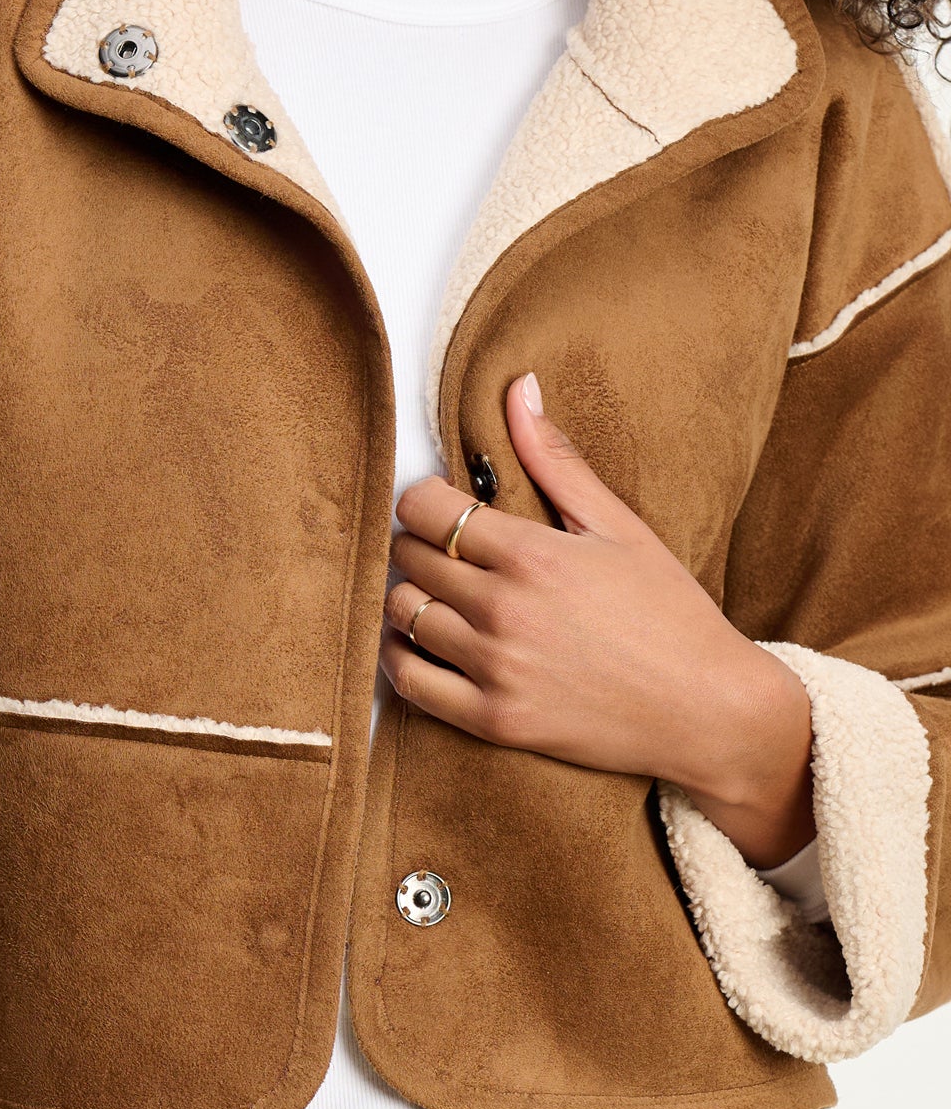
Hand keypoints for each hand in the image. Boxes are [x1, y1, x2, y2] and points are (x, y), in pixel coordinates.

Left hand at [381, 372, 816, 868]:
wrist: (708, 710)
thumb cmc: (671, 613)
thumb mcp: (619, 526)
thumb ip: (555, 459)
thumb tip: (518, 388)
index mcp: (530, 554)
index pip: (424, 507)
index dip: (426, 500)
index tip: (446, 507)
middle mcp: (502, 609)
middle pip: (408, 557)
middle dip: (421, 545)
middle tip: (449, 550)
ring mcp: (494, 668)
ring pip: (401, 613)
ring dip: (411, 596)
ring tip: (443, 594)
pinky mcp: (492, 720)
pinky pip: (407, 680)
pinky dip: (399, 657)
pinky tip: (423, 643)